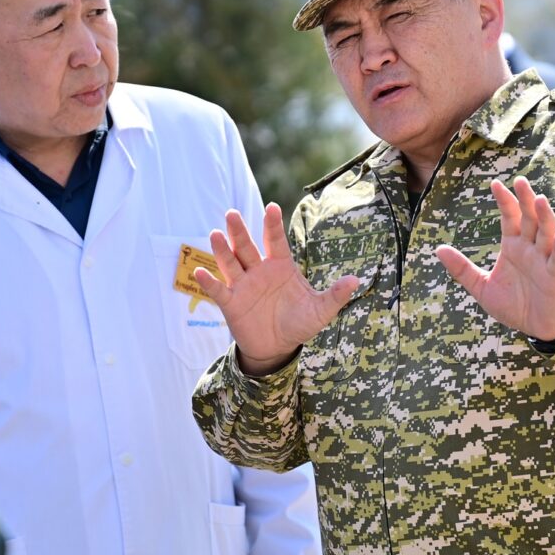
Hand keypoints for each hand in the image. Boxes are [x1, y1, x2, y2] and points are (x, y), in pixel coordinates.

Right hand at [193, 204, 360, 374]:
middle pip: (247, 247)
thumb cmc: (299, 323)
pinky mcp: (231, 303)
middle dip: (240, 231)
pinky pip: (218, 290)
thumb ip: (335, 295)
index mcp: (281, 267)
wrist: (278, 346)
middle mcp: (259, 271)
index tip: (272, 207)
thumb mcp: (320, 311)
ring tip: (215, 234)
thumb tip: (355, 281)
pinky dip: (208, 282)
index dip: (272, 225)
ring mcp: (243, 285)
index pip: (276, 241)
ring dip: (222, 250)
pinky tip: (199, 271)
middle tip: (232, 213)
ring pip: (231, 263)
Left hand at [434, 176, 554, 341]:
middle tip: (520, 181)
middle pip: (530, 218)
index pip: (510, 217)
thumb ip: (462, 269)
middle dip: (525, 200)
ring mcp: (544, 261)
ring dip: (544, 217)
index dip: (505, 201)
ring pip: (546, 234)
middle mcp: (530, 248)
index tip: (495, 184)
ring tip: (540, 200)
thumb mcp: (481, 287)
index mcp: (513, 246)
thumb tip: (437, 249)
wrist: (536, 327)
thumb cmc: (513, 304)